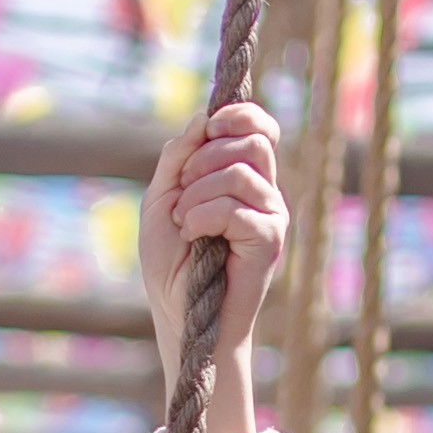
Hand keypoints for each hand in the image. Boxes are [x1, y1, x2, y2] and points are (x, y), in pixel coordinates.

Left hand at [139, 99, 287, 397]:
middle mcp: (264, 192)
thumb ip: (178, 157)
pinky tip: (194, 237)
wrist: (180, 317)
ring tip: (185, 224)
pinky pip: (236, 207)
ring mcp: (271, 215)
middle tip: (183, 192)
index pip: (258, 126)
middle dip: (205, 158)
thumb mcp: (161, 199)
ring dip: (197, 194)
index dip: (237, 115)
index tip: (208, 130)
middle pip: (253, 139)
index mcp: (243, 177)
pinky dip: (202, 217)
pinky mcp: (270, 239)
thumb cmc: (171, 265)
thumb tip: (204, 119)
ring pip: (240, 171)